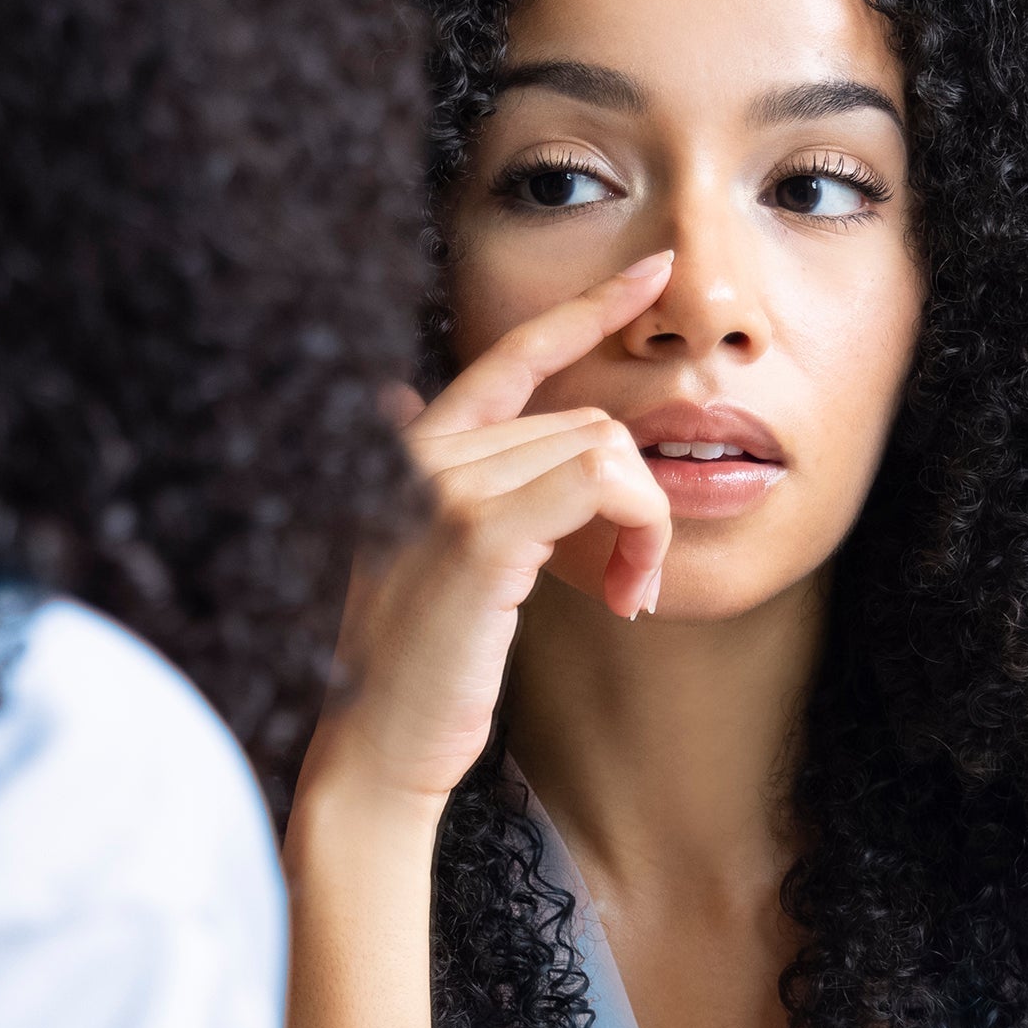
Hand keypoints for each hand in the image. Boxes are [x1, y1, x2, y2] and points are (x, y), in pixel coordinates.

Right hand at [301, 253, 674, 816]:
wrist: (376, 755)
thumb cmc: (413, 675)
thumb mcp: (430, 562)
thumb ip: (453, 488)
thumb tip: (402, 400)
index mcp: (410, 452)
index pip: (511, 356)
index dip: (586, 308)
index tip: (651, 273)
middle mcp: (422, 452)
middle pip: (582, 421)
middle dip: (632, 499)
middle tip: (630, 582)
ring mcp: (446, 488)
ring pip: (604, 448)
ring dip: (644, 526)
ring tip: (623, 595)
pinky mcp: (479, 533)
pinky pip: (603, 480)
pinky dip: (640, 529)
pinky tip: (625, 592)